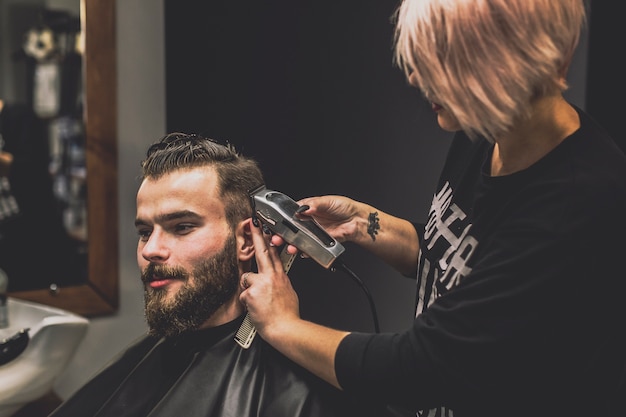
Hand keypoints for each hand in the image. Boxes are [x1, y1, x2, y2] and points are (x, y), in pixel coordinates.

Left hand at [240, 218, 300, 337]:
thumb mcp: (289, 294)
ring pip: (247, 277)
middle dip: (257, 236)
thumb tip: (276, 282)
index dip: (270, 241)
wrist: (285, 328)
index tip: (266, 231)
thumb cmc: (287, 315)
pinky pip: (243, 295)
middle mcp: (272, 277)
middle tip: (252, 223)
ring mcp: (261, 283)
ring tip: (258, 302)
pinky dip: (247, 303)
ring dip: (248, 289)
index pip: (275, 255)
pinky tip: (255, 309)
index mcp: (281, 277)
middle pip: (262, 252)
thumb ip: (280, 284)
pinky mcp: (251, 292)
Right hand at [271, 195, 363, 254]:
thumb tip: (304, 208)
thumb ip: (315, 204)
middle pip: (291, 228)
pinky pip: (309, 248)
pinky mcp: (319, 242)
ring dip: (291, 244)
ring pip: (298, 239)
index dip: (283, 218)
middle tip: (277, 237)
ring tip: (289, 246)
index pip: (291, 213)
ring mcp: (313, 232)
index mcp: (308, 208)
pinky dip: (304, 251)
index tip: (276, 222)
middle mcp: (309, 221)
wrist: (357, 221)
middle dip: (282, 234)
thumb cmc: (344, 207)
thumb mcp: (328, 201)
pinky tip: (301, 251)